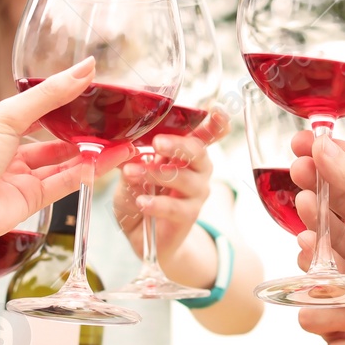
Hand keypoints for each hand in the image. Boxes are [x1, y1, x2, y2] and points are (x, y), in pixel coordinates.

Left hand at [0, 59, 131, 256]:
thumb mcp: (7, 116)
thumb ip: (49, 95)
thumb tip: (85, 68)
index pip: (36, 110)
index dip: (63, 100)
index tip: (91, 88)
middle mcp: (9, 153)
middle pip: (54, 139)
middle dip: (82, 130)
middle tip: (112, 118)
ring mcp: (22, 178)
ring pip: (65, 162)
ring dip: (93, 152)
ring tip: (123, 140)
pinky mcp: (33, 201)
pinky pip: (66, 183)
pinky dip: (87, 172)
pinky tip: (108, 160)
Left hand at [112, 108, 226, 261]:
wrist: (142, 235)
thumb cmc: (138, 195)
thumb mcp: (130, 173)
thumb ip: (133, 161)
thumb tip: (126, 148)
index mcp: (186, 153)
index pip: (206, 134)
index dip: (215, 122)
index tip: (217, 109)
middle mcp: (197, 170)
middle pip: (198, 151)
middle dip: (178, 145)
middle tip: (157, 142)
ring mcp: (196, 193)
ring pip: (183, 178)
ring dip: (155, 173)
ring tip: (131, 173)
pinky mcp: (189, 215)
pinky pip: (175, 207)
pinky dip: (156, 203)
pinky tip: (141, 202)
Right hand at [287, 130, 344, 344]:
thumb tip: (323, 147)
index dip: (325, 156)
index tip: (298, 144)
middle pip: (335, 202)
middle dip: (314, 186)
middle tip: (298, 173)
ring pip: (328, 236)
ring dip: (313, 220)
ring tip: (306, 206)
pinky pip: (331, 273)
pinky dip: (317, 256)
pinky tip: (311, 243)